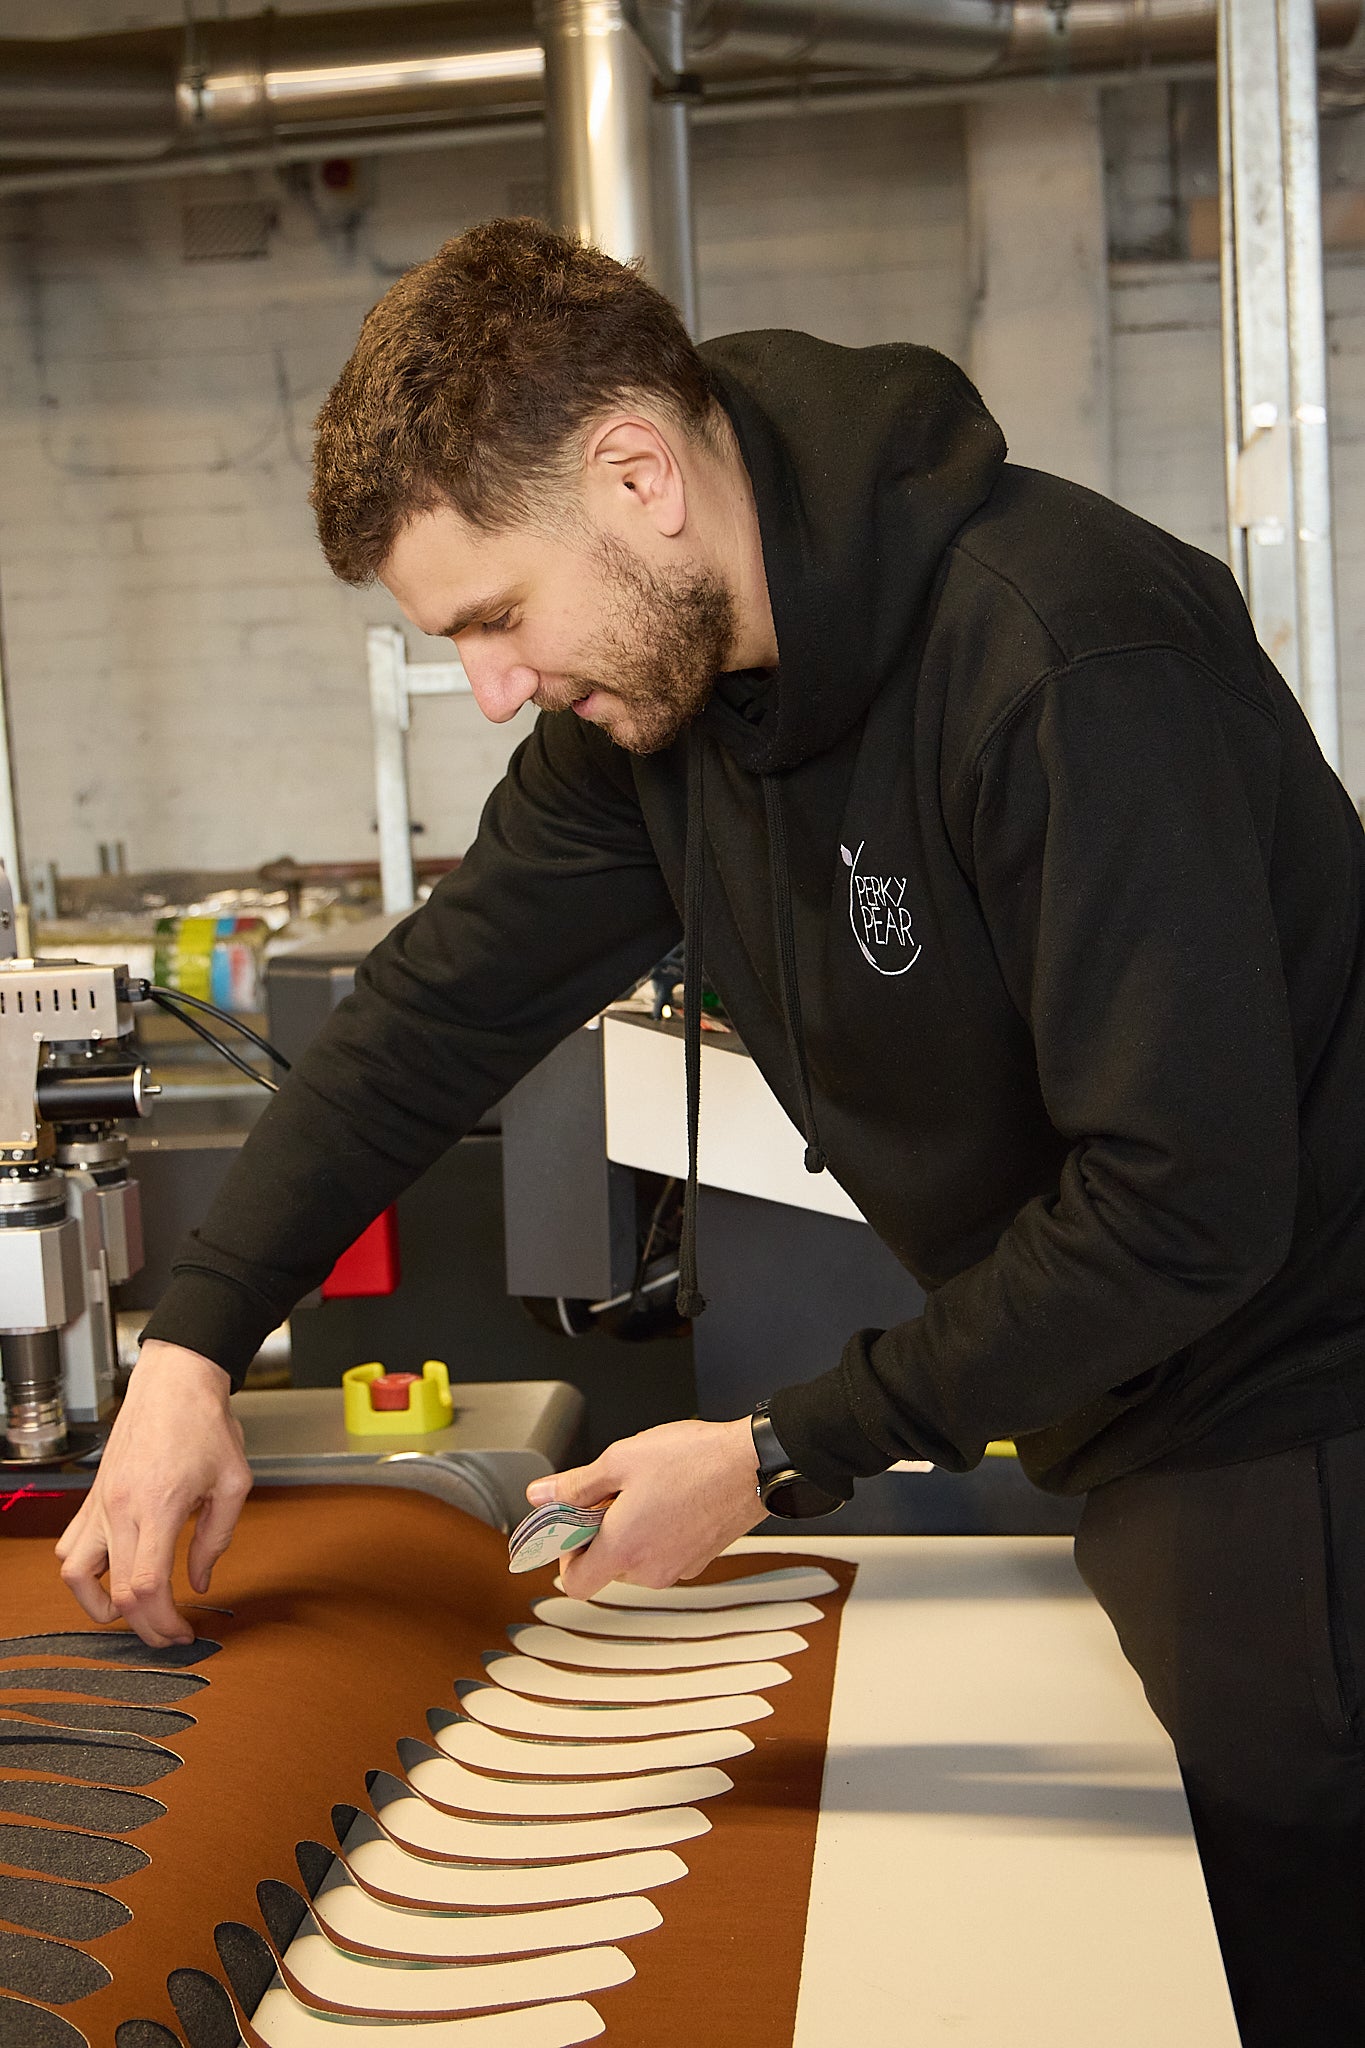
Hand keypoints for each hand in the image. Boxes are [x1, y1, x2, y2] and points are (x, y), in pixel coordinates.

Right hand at [54, 1341, 252, 1647]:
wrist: (175, 1381)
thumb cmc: (205, 1423)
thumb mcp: (233, 1483)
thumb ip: (216, 1539)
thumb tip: (200, 1580)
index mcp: (157, 1506)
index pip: (145, 1588)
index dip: (163, 1623)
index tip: (183, 1633)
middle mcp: (119, 1509)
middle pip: (115, 1594)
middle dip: (144, 1627)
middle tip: (169, 1635)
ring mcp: (100, 1503)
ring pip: (74, 1576)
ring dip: (99, 1605)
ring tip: (131, 1611)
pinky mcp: (93, 1497)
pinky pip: (70, 1546)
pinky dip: (84, 1573)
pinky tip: (112, 1574)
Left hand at [527, 1417, 763, 1601]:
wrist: (753, 1464)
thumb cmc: (693, 1459)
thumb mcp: (620, 1460)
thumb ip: (575, 1485)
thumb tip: (540, 1496)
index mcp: (623, 1549)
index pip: (574, 1584)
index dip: (565, 1557)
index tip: (571, 1527)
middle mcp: (649, 1570)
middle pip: (606, 1568)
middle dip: (601, 1534)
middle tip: (612, 1494)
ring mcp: (677, 1568)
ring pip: (636, 1560)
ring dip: (631, 1532)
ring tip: (646, 1490)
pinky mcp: (699, 1560)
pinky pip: (663, 1554)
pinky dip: (658, 1533)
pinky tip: (671, 1497)